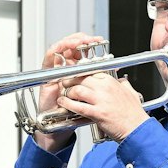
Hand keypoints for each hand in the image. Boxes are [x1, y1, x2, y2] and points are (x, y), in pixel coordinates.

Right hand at [31, 33, 105, 152]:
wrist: (61, 128)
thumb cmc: (77, 114)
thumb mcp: (96, 99)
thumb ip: (105, 88)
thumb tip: (121, 78)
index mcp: (80, 73)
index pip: (83, 52)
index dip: (90, 44)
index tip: (99, 40)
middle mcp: (67, 70)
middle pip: (71, 47)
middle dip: (80, 40)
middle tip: (89, 38)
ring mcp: (56, 71)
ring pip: (60, 49)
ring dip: (69, 42)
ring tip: (78, 41)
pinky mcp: (46, 76)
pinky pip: (48, 59)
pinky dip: (55, 51)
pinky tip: (62, 48)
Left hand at [55, 71, 149, 142]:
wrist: (137, 129)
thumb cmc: (134, 115)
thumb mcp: (131, 93)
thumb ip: (124, 85)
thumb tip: (121, 80)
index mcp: (112, 82)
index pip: (90, 72)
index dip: (79, 75)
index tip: (75, 77)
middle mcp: (105, 88)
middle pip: (81, 79)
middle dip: (70, 81)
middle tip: (65, 84)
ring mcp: (101, 100)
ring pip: (77, 90)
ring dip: (68, 93)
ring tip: (64, 95)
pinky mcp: (97, 113)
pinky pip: (78, 106)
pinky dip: (67, 104)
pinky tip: (63, 104)